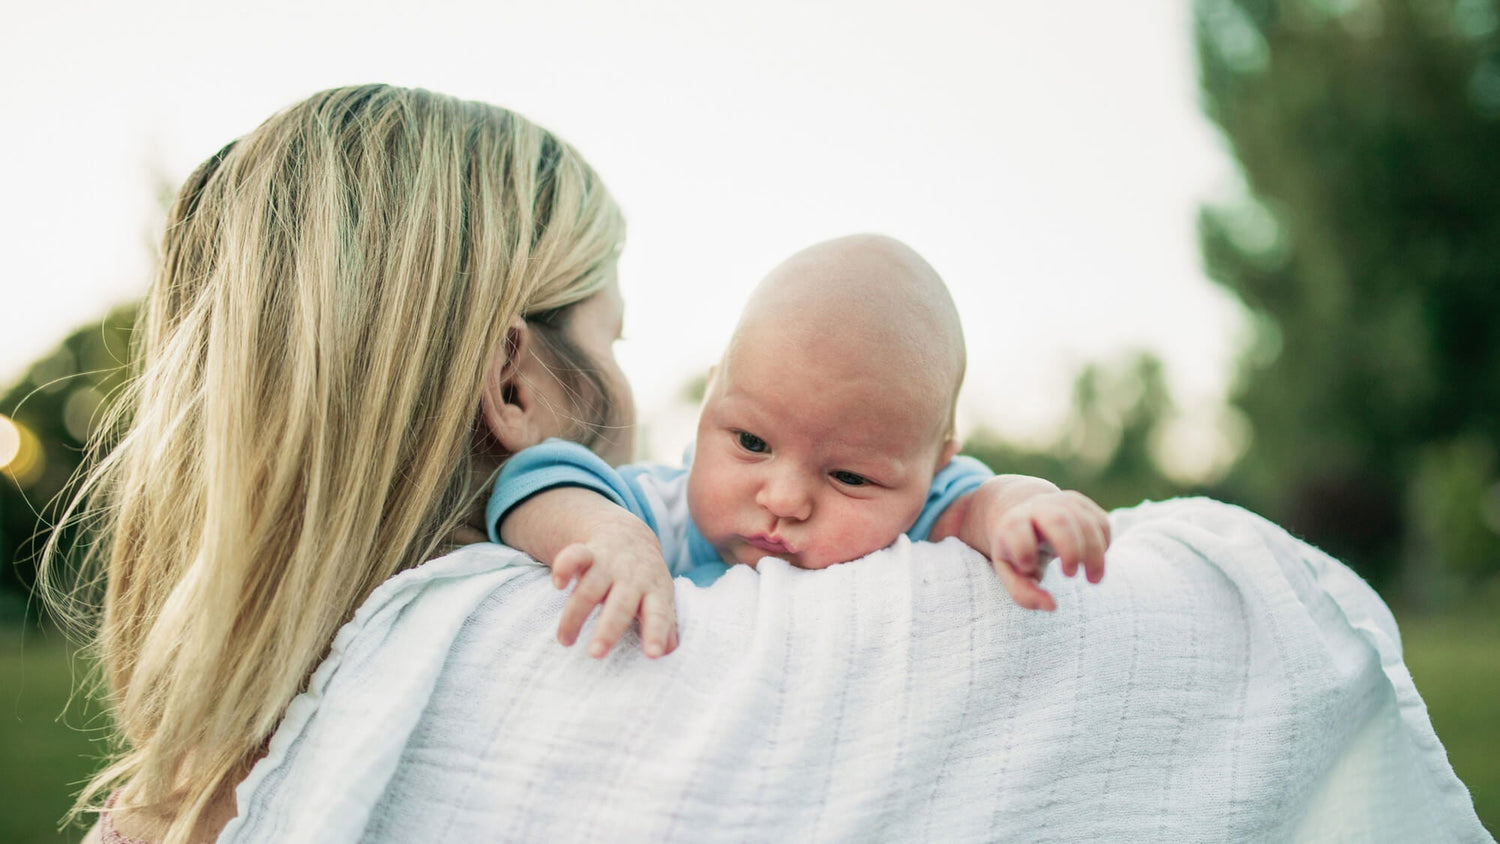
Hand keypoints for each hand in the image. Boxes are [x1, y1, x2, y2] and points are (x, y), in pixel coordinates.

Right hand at [550, 521, 678, 658]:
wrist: (630, 536)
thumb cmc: (645, 580)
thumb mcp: (661, 598)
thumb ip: (665, 624)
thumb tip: (670, 651)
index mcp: (655, 591)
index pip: (659, 615)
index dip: (656, 633)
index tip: (653, 655)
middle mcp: (633, 577)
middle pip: (620, 605)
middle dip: (607, 630)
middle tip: (596, 654)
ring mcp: (610, 564)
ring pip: (589, 589)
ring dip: (574, 615)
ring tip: (565, 640)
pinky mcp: (588, 553)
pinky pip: (575, 556)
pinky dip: (564, 567)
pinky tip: (558, 584)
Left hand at [961, 479, 1110, 611]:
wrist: (1025, 515)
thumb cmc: (1016, 552)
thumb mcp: (1009, 572)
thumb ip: (1023, 592)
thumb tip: (1052, 606)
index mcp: (1013, 523)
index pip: (1016, 528)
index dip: (1023, 549)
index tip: (1028, 568)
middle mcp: (1039, 508)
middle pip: (1059, 521)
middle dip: (1071, 551)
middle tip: (1070, 576)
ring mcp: (1063, 502)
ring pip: (1087, 523)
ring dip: (1095, 555)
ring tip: (1093, 579)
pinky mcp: (1084, 505)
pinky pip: (1102, 523)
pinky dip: (1104, 545)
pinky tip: (1094, 561)